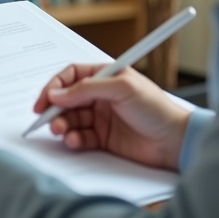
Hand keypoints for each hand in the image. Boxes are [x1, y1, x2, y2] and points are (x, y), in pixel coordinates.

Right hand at [34, 64, 192, 170]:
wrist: (174, 141)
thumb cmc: (156, 108)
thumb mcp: (122, 88)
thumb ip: (88, 88)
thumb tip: (58, 93)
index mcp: (105, 77)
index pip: (71, 76)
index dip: (55, 87)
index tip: (44, 101)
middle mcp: (101, 96)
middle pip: (67, 99)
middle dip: (55, 110)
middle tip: (48, 120)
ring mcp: (101, 117)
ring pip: (71, 119)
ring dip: (63, 125)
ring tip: (62, 131)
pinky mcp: (103, 138)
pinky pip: (80, 137)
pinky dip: (74, 139)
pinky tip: (76, 141)